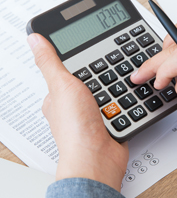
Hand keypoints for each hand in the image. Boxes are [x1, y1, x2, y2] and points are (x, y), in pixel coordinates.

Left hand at [27, 34, 128, 191]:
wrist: (99, 157)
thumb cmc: (75, 129)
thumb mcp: (62, 85)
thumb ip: (50, 62)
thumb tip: (34, 40)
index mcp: (57, 96)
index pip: (65, 70)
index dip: (77, 61)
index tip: (87, 55)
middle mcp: (73, 105)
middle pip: (88, 79)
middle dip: (99, 74)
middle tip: (105, 70)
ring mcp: (90, 113)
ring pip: (105, 89)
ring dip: (112, 86)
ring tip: (115, 83)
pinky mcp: (107, 119)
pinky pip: (117, 102)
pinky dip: (121, 98)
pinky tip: (122, 96)